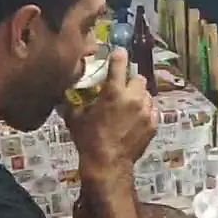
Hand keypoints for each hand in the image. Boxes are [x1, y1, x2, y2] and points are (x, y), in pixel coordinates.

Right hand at [65, 48, 155, 165]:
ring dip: (139, 96)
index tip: (119, 53)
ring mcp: (146, 111)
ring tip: (129, 106)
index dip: (119, 56)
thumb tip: (64, 96)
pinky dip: (145, 112)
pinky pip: (152, 111)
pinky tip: (136, 119)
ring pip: (147, 94)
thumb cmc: (89, 140)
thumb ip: (73, 104)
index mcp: (113, 92)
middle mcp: (133, 98)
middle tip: (122, 89)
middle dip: (131, 81)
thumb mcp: (76, 119)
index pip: (119, 63)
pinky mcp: (153, 124)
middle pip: (139, 78)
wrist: (108, 164)